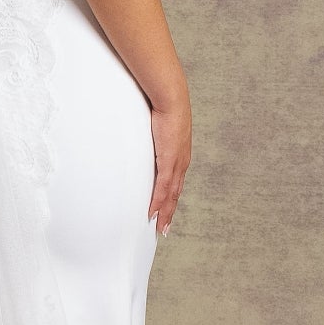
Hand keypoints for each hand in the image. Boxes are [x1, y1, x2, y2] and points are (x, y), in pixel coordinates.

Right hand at [149, 86, 190, 236]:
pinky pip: (163, 187)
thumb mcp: (156, 121)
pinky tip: (154, 214)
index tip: (166, 210)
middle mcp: (181, 161)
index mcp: (179, 153)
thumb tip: (143, 129)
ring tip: (160, 229)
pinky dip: (159, 203)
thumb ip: (150, 131)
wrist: (170, 96)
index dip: (171, 198)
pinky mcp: (169, 161)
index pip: (175, 181)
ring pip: (171, 195)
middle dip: (169, 212)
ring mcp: (176, 162)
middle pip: (175, 193)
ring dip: (165, 213)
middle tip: (163, 228)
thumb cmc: (162, 103)